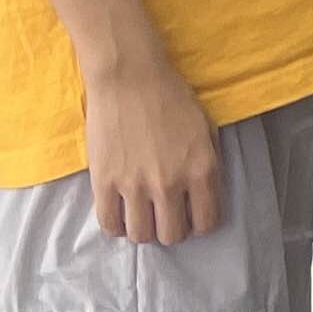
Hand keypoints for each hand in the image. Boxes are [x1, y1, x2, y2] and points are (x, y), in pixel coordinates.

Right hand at [84, 50, 222, 245]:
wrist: (129, 76)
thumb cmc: (170, 96)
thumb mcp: (205, 128)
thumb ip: (208, 164)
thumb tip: (204, 195)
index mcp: (201, 169)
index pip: (206, 222)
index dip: (200, 224)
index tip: (192, 216)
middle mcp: (170, 183)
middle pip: (172, 235)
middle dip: (172, 229)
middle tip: (166, 216)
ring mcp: (135, 185)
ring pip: (141, 235)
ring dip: (144, 230)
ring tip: (143, 215)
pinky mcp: (104, 182)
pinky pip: (109, 224)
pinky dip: (117, 226)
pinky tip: (121, 213)